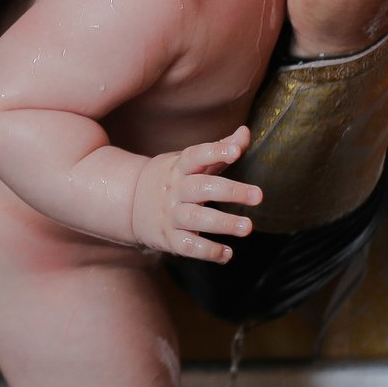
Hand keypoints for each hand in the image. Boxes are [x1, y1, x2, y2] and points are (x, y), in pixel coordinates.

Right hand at [128, 127, 260, 262]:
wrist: (129, 203)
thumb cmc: (173, 179)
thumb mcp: (189, 161)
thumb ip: (219, 148)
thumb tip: (245, 132)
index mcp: (179, 167)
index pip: (195, 155)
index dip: (215, 151)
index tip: (236, 151)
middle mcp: (175, 190)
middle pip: (200, 187)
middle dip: (230, 191)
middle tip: (258, 195)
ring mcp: (170, 215)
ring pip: (195, 218)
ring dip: (223, 223)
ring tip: (247, 227)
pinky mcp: (169, 238)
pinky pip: (188, 246)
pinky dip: (208, 251)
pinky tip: (228, 253)